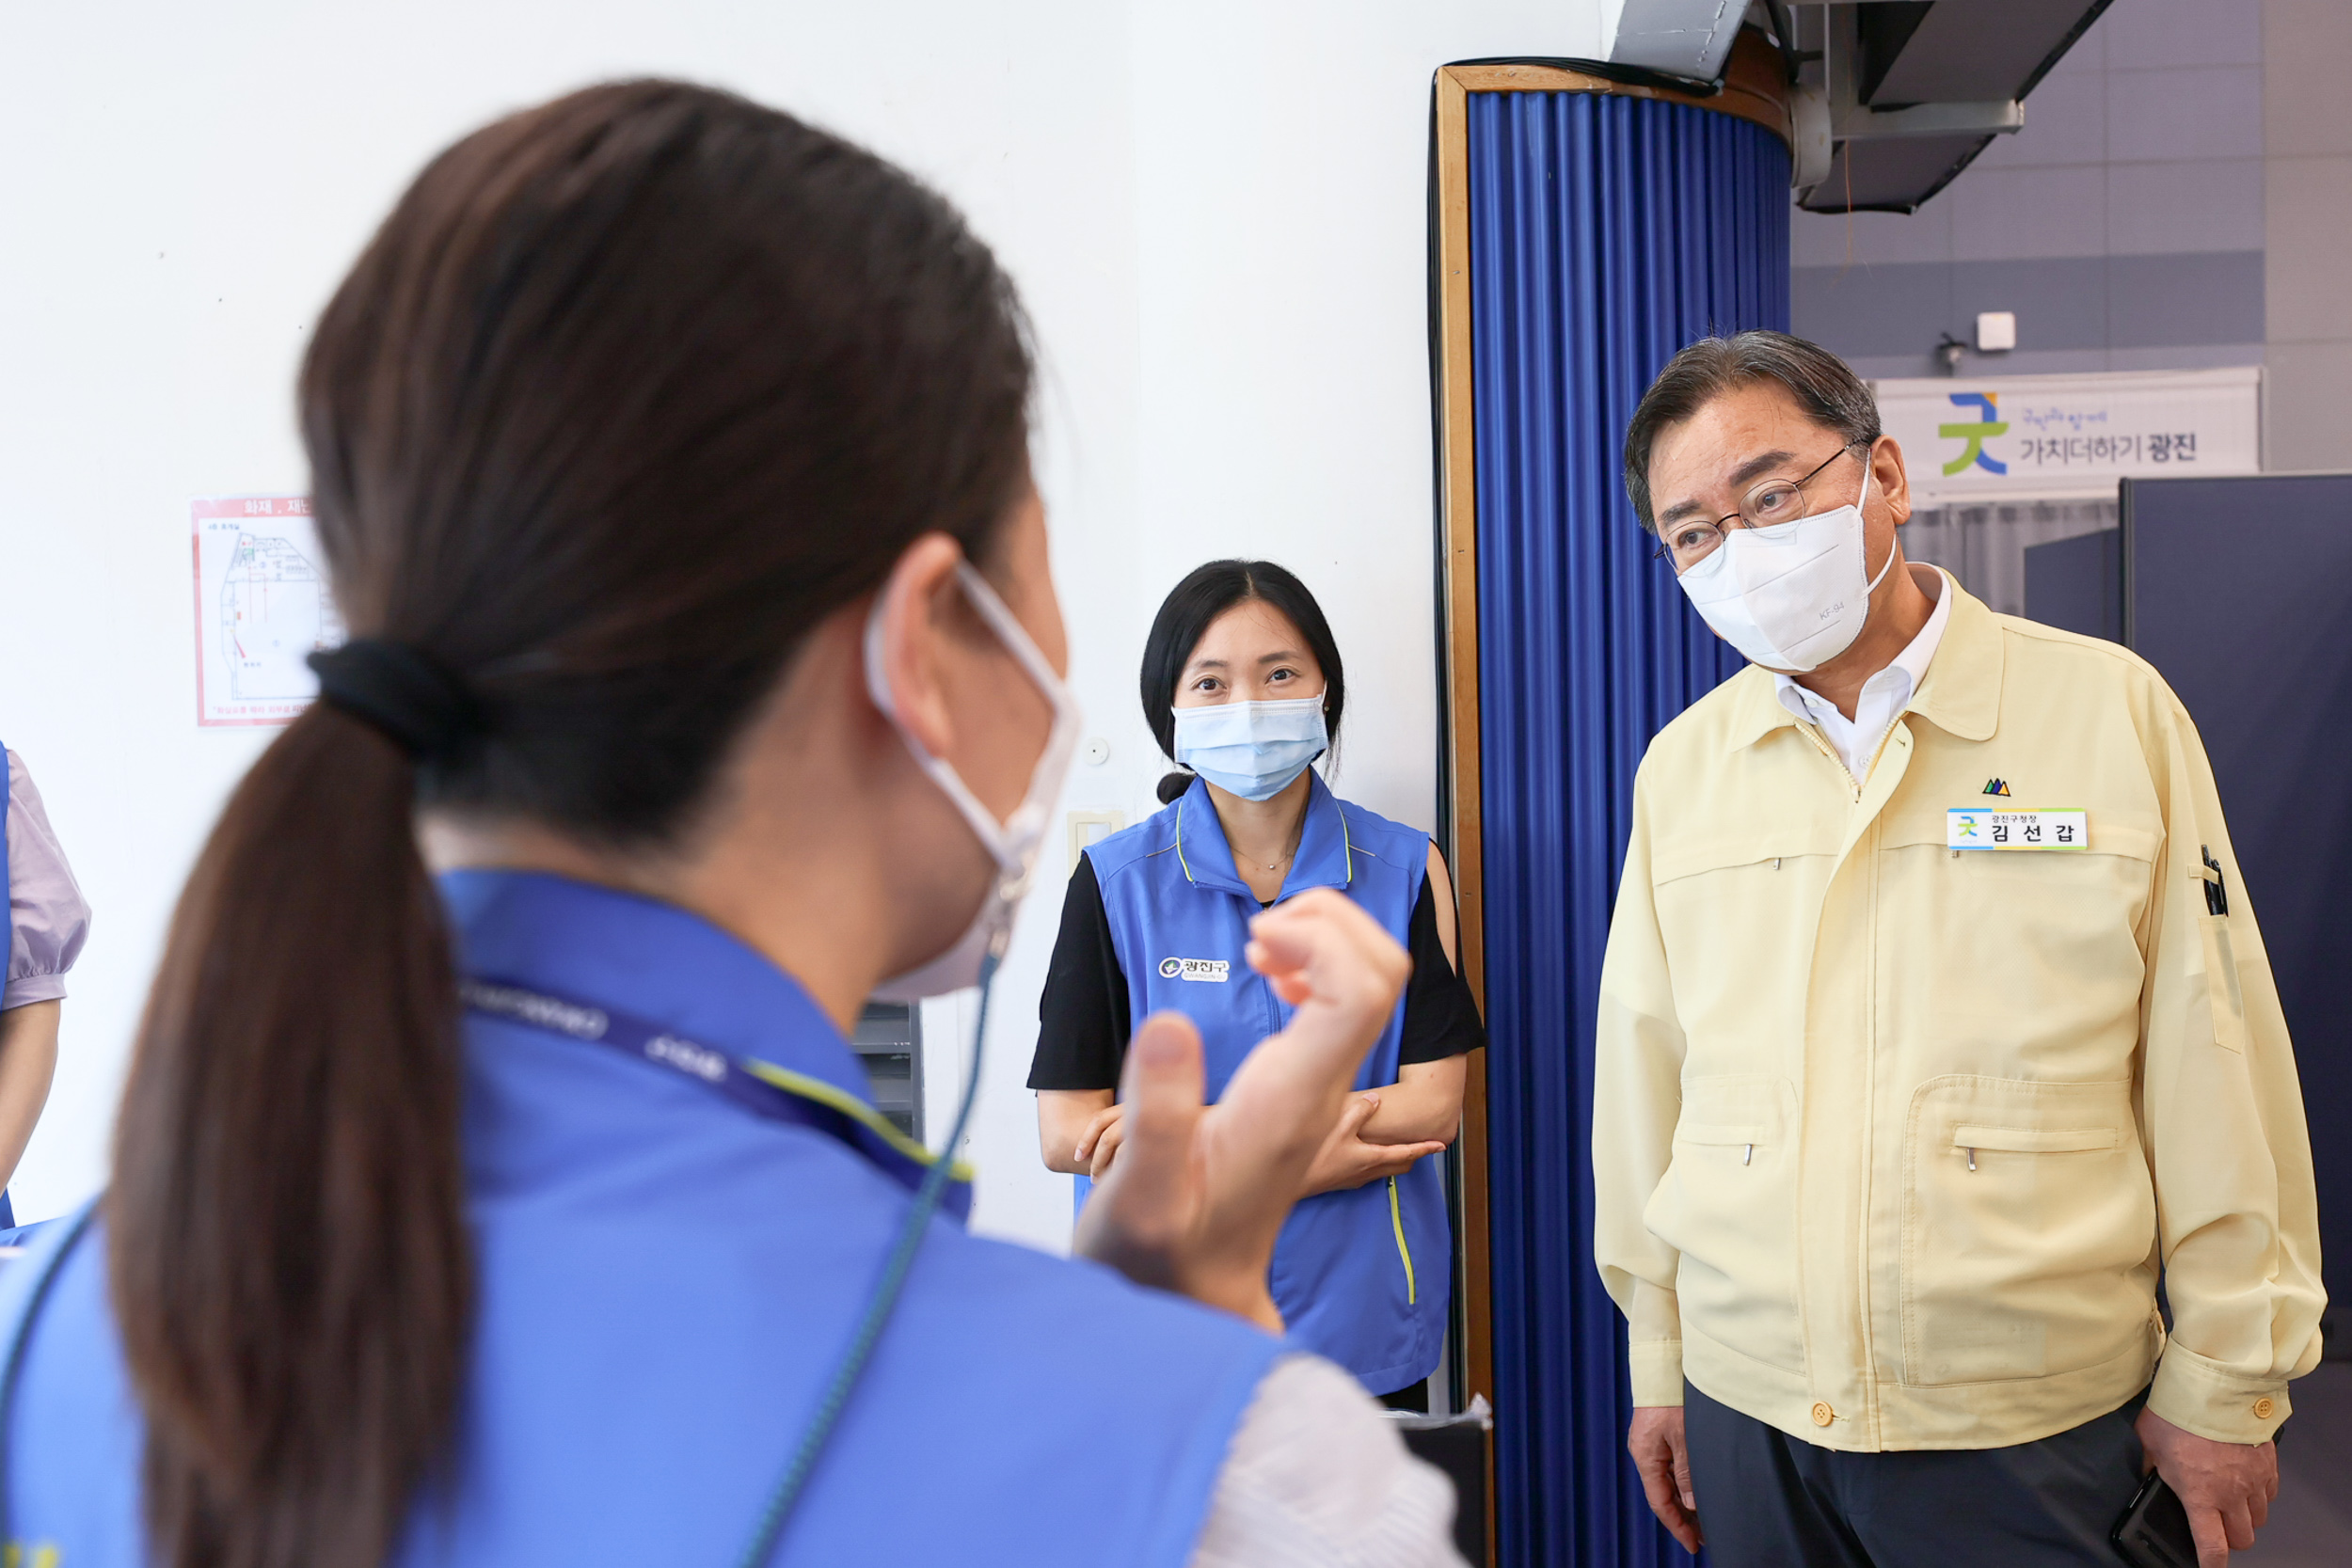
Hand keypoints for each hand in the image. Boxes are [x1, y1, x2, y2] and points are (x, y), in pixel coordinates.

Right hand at [1074, 889, 1410, 1330]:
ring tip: (1260, 947)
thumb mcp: (1139, 1192)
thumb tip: (1171, 1024)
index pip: (1361, 994)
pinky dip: (1318, 969)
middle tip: (1258, 933)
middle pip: (1383, 975)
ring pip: (1372, 984)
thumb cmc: (1159, 1253)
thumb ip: (1158, 1112)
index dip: (1323, 942)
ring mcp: (1323, 1089)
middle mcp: (1322, 1092)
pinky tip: (1272, 977)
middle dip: (1332, 924)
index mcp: (1291, 1103)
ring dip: (1326, 941)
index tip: (1255, 942)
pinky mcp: (1309, 1087)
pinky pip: (1346, 1007)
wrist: (1191, 1296)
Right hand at [1302, 1092, 1448, 1194]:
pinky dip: (1379, 1162)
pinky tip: (1367, 1154)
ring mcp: (1357, 1179)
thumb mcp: (1339, 1127)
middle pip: (1401, 1165)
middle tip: (1423, 1144)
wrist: (1294, 1183)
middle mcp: (1369, 1172)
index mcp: (1373, 1158)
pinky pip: (1372, 1172)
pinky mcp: (1346, 1182)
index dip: (1425, 1148)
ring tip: (1399, 1146)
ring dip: (1397, 1159)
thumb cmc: (1317, 1156)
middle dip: (1414, 1155)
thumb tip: (1375, 1099)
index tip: (1441, 1146)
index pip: (1407, 1153)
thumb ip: (1360, 1111)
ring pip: (1387, 1170)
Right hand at [1628, 1406, 1700, 1552]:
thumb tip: (1691, 1504)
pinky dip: (1681, 1484)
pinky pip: (1668, 1468)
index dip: (1677, 1527)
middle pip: (1662, 1495)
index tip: (1694, 1544)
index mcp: (1645, 1456)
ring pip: (1666, 1482)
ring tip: (1704, 1518)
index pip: (1660, 1503)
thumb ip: (1687, 1472)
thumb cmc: (1673, 1396)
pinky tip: (1695, 1490)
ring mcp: (1649, 1444)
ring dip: (1683, 1502)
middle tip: (1704, 1537)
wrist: (1663, 1364)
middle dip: (1682, 1519)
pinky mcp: (1657, 1435)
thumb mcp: (1684, 1436)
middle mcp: (1644, 1453)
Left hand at [2136, 1407, 2276, 1565]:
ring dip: (2246, 1517)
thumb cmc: (2177, 1413)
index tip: (2208, 1567)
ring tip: (2230, 1503)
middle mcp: (2231, 1495)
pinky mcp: (2268, 1465)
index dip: (2211, 1564)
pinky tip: (2245, 1483)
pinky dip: (2260, 1496)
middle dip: (2230, 1538)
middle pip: (2242, 1539)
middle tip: (2217, 1526)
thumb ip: (2151, 1463)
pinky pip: (2270, 1494)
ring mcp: (2253, 1481)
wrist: (2213, 1386)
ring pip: (2259, 1519)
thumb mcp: (2148, 1441)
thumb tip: (2149, 1472)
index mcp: (2200, 1496)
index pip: (2212, 1548)